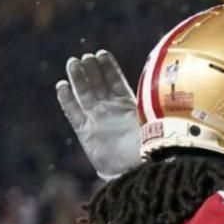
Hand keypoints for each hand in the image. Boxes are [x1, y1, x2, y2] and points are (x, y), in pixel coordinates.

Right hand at [55, 50, 141, 181]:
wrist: (135, 169)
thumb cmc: (148, 144)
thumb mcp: (151, 117)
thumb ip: (149, 100)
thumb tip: (161, 77)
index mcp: (127, 104)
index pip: (115, 80)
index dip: (108, 67)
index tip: (101, 54)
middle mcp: (110, 110)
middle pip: (97, 84)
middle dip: (91, 69)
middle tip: (85, 57)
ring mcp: (96, 119)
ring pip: (84, 94)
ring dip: (78, 78)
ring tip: (73, 63)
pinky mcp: (85, 132)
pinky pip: (73, 113)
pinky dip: (66, 100)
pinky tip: (61, 86)